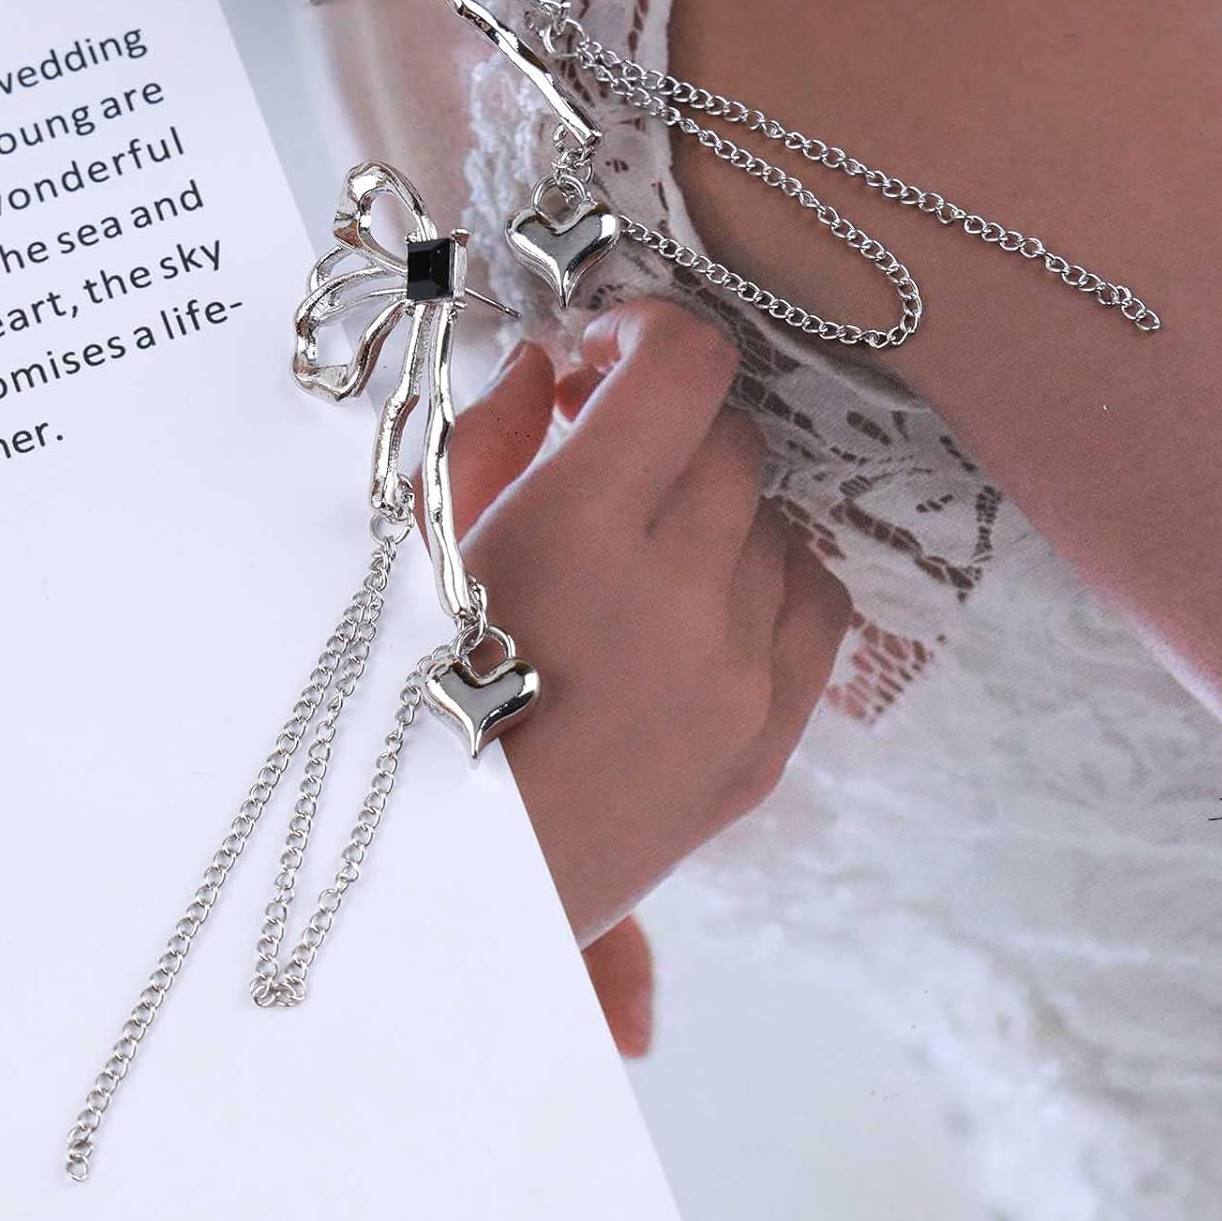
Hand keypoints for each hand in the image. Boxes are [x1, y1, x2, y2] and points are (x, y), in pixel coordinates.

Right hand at [444, 299, 852, 944]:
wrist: (455, 889)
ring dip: (713, 506)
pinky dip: (772, 576)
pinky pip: (818, 601)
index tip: (606, 352)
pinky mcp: (769, 738)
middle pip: (730, 441)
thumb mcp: (413, 562)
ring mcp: (738, 672)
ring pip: (776, 519)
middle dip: (667, 429)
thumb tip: (546, 368)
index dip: (649, 331)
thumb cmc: (403, 716)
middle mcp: (679, 593)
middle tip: (606, 458)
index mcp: (579, 534)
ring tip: (645, 550)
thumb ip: (483, 442)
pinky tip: (711, 597)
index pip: (682, 369)